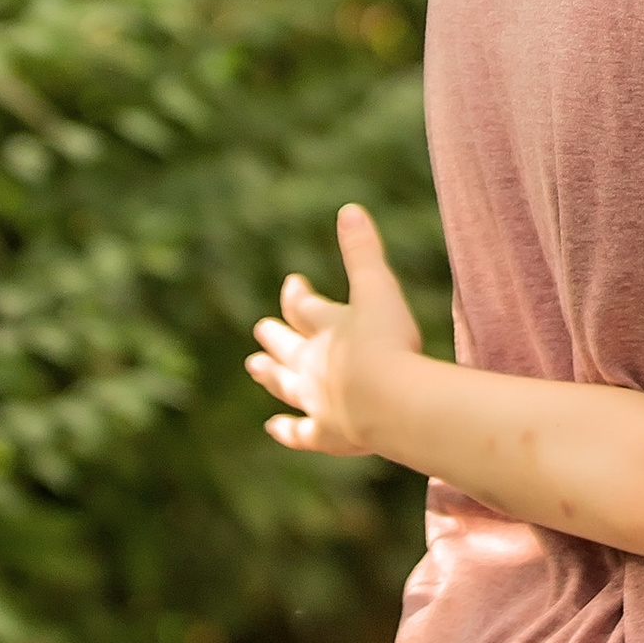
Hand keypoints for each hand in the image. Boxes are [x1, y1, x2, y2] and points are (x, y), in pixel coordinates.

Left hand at [247, 206, 423, 458]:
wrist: (389, 402)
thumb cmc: (388, 342)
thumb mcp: (378, 289)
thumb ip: (364, 251)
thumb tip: (348, 207)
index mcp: (327, 327)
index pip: (304, 307)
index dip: (297, 296)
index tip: (292, 285)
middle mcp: (314, 363)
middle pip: (289, 347)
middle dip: (276, 336)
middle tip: (260, 328)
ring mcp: (316, 401)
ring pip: (285, 385)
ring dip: (271, 375)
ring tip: (254, 367)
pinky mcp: (326, 435)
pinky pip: (299, 432)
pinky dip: (286, 430)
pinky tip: (274, 427)